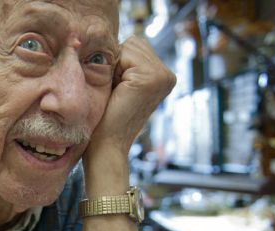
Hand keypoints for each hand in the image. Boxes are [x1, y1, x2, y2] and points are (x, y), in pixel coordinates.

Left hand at [83, 36, 175, 187]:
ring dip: (115, 67)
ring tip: (118, 93)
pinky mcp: (151, 78)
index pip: (136, 45)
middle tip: (116, 93)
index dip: (118, 63)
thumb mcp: (119, 84)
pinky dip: (114, 71)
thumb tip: (112, 40)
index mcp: (164, 76)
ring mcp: (163, 76)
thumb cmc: (105, 119)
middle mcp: (168, 75)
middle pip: (133, 43)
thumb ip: (125, 63)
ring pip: (129, 47)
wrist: (106, 146)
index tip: (117, 90)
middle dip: (117, 63)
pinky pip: (125, 55)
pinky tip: (118, 92)